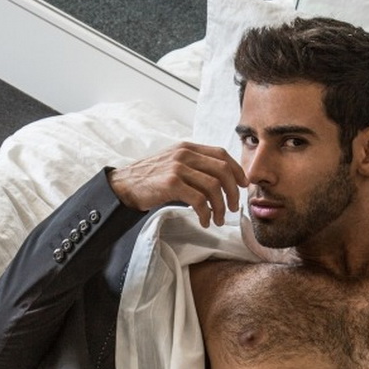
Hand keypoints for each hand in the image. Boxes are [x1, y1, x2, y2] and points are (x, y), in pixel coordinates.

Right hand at [108, 142, 246, 225]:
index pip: (221, 154)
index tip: (243, 186)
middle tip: (233, 208)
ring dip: (221, 208)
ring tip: (218, 220)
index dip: (236, 170)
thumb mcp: (176, 165)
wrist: (125, 185)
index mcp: (188, 147)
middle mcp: (185, 154)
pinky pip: (199, 200)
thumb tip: (223, 183)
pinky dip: (206, 214)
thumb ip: (196, 168)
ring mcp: (178, 167)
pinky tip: (204, 221)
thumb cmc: (152, 179)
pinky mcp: (172, 183)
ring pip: (214, 187)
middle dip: (233, 192)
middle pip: (223, 171)